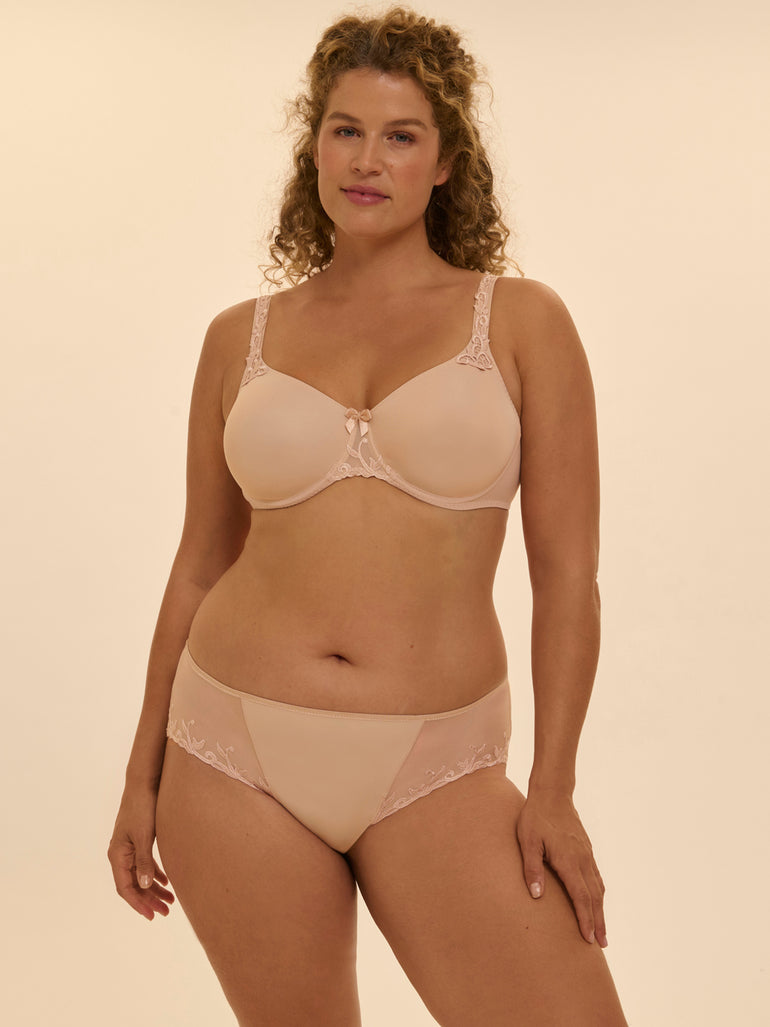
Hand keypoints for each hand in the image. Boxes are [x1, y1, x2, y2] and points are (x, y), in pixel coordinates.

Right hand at [108, 786, 174, 920]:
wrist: (144, 784)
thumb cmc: (142, 808)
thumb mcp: (144, 836)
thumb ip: (144, 861)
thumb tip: (144, 885)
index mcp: (117, 855)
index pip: (125, 888)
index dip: (138, 903)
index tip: (152, 915)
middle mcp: (120, 854)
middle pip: (133, 884)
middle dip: (149, 900)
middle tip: (166, 912)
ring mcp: (128, 847)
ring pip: (140, 875)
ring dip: (153, 889)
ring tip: (170, 901)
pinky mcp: (138, 840)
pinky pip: (144, 864)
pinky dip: (155, 874)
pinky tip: (167, 882)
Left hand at [516, 791, 606, 946]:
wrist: (552, 793)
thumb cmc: (535, 817)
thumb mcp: (527, 841)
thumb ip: (532, 868)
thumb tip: (536, 896)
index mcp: (569, 860)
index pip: (580, 896)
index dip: (585, 918)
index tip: (589, 938)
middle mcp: (582, 859)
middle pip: (594, 896)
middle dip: (598, 921)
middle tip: (601, 944)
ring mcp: (587, 854)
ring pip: (598, 887)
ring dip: (601, 910)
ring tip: (602, 930)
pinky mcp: (586, 849)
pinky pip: (596, 877)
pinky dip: (599, 894)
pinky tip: (597, 901)